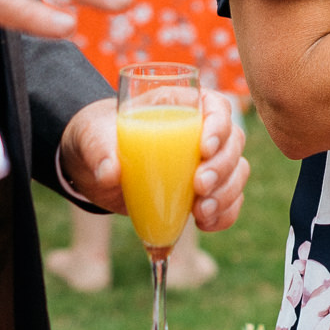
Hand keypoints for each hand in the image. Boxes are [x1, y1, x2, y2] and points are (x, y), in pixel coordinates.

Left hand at [59, 91, 251, 231]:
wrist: (93, 165)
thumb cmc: (98, 138)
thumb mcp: (93, 138)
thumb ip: (100, 151)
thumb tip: (110, 173)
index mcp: (178, 106)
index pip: (216, 106)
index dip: (219, 125)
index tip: (205, 148)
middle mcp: (199, 132)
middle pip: (233, 142)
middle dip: (223, 166)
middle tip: (199, 186)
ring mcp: (203, 163)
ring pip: (236, 172)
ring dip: (227, 193)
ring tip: (201, 211)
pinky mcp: (200, 192)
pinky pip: (228, 201)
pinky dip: (224, 214)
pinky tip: (206, 224)